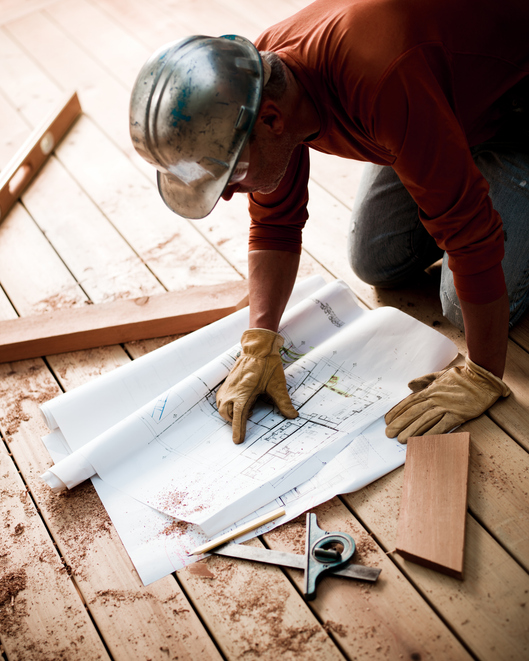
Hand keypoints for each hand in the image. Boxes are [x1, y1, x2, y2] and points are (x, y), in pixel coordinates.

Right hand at [216, 328, 297, 443]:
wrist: (257, 348)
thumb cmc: (267, 365)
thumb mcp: (278, 384)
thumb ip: (284, 402)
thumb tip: (292, 415)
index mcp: (244, 394)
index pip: (238, 417)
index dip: (238, 430)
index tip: (237, 441)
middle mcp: (232, 391)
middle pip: (227, 414)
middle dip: (233, 423)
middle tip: (242, 428)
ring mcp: (228, 386)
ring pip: (222, 407)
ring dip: (228, 414)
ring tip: (241, 414)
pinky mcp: (228, 382)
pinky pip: (222, 398)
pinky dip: (226, 405)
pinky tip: (236, 403)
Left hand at [384, 357, 510, 442]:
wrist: (482, 378)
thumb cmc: (462, 376)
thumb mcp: (439, 374)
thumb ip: (424, 380)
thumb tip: (409, 385)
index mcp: (430, 390)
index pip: (409, 402)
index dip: (397, 412)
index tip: (387, 420)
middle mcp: (435, 399)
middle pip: (413, 413)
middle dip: (399, 424)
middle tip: (389, 433)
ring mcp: (446, 407)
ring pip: (424, 420)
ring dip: (411, 431)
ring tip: (401, 440)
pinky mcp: (457, 415)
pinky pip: (442, 426)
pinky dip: (431, 433)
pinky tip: (422, 440)